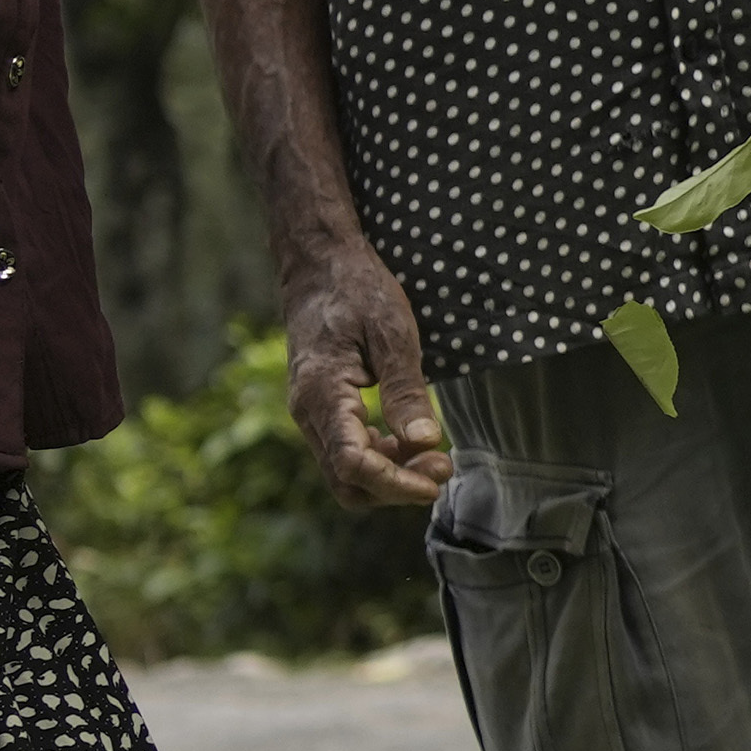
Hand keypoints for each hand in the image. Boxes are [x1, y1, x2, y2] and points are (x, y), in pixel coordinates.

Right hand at [281, 243, 450, 510]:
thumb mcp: (392, 333)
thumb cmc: (358, 290)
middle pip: (346, 482)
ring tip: (435, 455)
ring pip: (345, 473)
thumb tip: (426, 443)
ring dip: (390, 475)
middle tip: (443, 466)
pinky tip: (410, 440)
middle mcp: (307, 412)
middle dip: (395, 486)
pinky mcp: (321, 409)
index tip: (435, 481)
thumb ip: (406, 391)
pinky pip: (346, 451)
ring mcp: (310, 413)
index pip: (352, 464)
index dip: (395, 484)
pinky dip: (379, 458)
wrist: (319, 264)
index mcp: (322, 394)